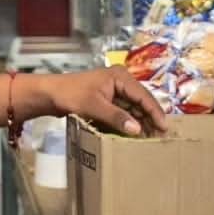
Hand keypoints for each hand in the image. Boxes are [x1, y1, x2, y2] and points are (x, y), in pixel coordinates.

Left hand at [43, 66, 167, 137]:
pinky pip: (125, 111)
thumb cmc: (70, 95)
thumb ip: (116, 117)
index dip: (155, 112)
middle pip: (142, 101)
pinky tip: (136, 134)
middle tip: (161, 137)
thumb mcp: (94, 106)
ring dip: (142, 122)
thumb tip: (137, 129)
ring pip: (135, 107)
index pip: (143, 95)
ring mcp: (115, 90)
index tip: (164, 128)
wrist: (50, 94)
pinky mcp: (109, 99)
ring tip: (151, 138)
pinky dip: (131, 122)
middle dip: (151, 118)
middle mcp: (121, 81)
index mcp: (120, 77)